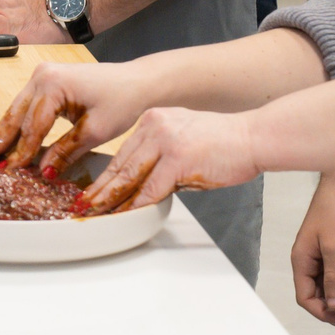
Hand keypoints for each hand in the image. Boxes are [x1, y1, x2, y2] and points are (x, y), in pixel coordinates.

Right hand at [0, 58, 155, 174]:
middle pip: (16, 114)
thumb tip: (44, 171)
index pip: (32, 125)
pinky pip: (26, 106)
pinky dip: (16, 124)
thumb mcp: (95, 131)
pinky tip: (2, 138)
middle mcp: (42, 75)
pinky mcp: (46, 81)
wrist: (137, 83)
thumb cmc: (122, 100)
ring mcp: (41, 76)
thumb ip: (66, 151)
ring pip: (17, 110)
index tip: (10, 171)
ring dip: (2, 132)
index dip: (21, 151)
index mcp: (53, 84)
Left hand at [79, 106, 264, 215]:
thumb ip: (161, 155)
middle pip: (120, 164)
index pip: (122, 153)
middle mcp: (154, 126)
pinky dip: (136, 204)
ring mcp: (164, 142)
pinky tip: (125, 214)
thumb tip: (144, 183)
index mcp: (152, 120)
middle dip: (99, 189)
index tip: (91, 190)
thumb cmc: (224, 143)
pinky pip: (150, 188)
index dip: (104, 175)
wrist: (252, 137)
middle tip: (82, 205)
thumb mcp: (183, 138)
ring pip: (129, 176)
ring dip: (110, 199)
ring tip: (94, 212)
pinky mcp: (177, 159)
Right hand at [291, 169, 334, 328]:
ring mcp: (316, 256)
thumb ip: (334, 278)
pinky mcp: (327, 251)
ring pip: (324, 287)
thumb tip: (333, 305)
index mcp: (300, 260)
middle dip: (333, 309)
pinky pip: (331, 276)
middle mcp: (305, 260)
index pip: (305, 297)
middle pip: (314, 295)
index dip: (323, 312)